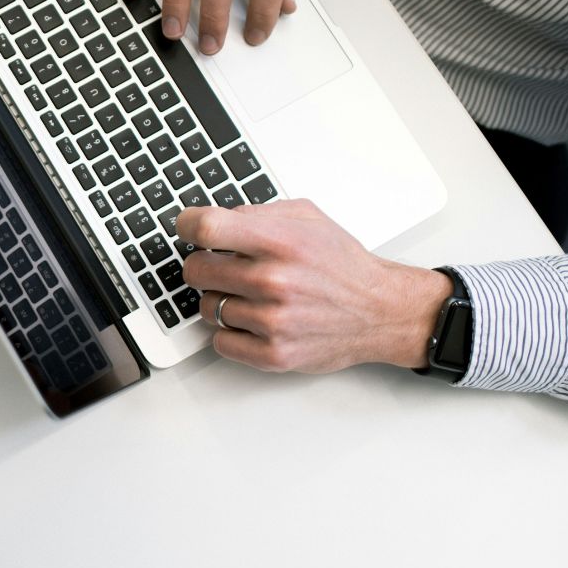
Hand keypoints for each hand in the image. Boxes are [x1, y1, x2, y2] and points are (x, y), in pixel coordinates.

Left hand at [175, 200, 451, 372]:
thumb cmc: (342, 265)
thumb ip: (257, 213)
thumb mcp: (307, 218)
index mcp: (281, 242)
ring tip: (250, 295)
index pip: (206, 229)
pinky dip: (230, 332)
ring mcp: (272, 321)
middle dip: (204, 265)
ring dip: (220, 300)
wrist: (380, 311)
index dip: (187, 225)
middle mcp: (274, 281)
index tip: (187, 228)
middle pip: (195, 270)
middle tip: (222, 266)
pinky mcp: (273, 354)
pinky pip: (220, 342)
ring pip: (206, 307)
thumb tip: (213, 218)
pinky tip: (251, 320)